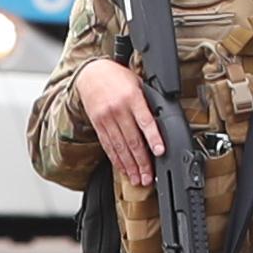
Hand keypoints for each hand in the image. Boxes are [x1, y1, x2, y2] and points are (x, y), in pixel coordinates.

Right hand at [79, 59, 161, 184]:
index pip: (145, 121)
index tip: (160, 152)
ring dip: (130, 166)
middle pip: (132, 140)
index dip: (153, 138)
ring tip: (138, 179)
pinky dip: (117, 160)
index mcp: (132, 97)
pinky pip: (108, 146)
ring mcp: (106, 119)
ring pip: (120, 147)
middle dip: (142, 161)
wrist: (90, 73)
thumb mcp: (137, 82)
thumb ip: (148, 100)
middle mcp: (118, 110)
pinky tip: (124, 169)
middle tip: (148, 176)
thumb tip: (162, 119)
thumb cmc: (117, 77)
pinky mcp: (98, 125)